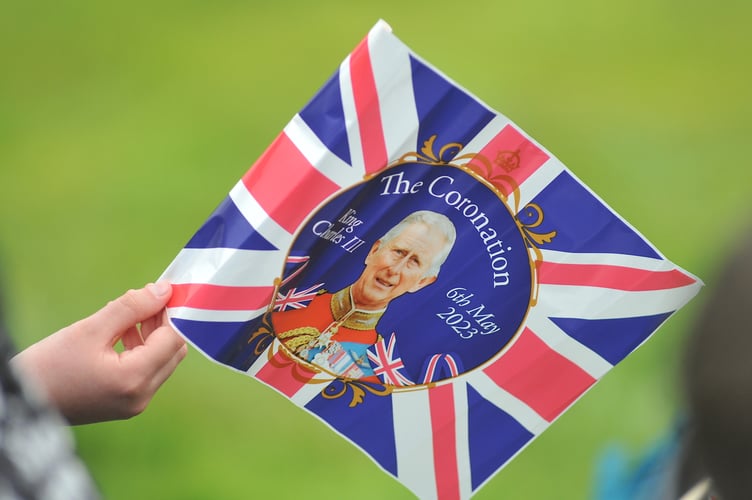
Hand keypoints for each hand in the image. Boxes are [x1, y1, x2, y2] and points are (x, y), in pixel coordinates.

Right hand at [11, 282, 187, 424]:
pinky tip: (119, 334)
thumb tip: (163, 290)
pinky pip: (146, 372)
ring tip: (125, 317)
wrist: (20, 398)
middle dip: (162, 323)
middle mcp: (141, 397)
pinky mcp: (125, 405)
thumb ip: (131, 307)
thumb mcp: (90, 329)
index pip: (173, 339)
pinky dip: (141, 350)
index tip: (162, 290)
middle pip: (172, 351)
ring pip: (161, 361)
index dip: (171, 312)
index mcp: (134, 379)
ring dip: (151, 335)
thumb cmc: (48, 365)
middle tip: (143, 300)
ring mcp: (134, 404)